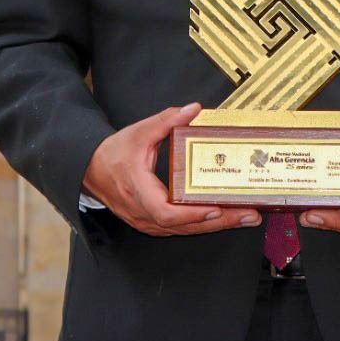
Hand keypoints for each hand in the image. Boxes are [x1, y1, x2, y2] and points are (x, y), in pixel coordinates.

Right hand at [82, 102, 261, 236]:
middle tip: (249, 214)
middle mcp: (143, 212)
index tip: (215, 208)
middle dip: (220, 221)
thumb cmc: (113, 154)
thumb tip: (193, 109)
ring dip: (216, 225)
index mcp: (138, 189)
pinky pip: (181, 229)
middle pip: (184, 226)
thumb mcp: (139, 132)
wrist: (91, 170)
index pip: (165, 213)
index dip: (191, 215)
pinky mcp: (153, 224)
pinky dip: (204, 225)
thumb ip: (167, 121)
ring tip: (246, 216)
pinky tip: (225, 217)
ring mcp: (148, 222)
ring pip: (185, 231)